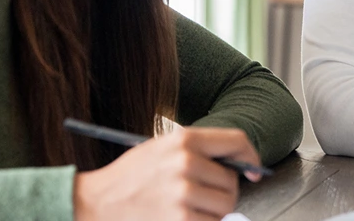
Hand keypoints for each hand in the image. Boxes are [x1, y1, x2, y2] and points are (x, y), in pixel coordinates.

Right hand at [73, 127, 262, 220]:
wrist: (98, 203)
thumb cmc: (131, 177)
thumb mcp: (162, 149)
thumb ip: (198, 152)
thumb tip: (240, 166)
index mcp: (183, 139)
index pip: (237, 141)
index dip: (251, 158)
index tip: (254, 172)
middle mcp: (185, 163)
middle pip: (232, 181)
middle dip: (224, 191)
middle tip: (202, 195)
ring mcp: (183, 193)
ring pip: (225, 206)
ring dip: (214, 211)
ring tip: (189, 207)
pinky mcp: (181, 220)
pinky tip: (184, 218)